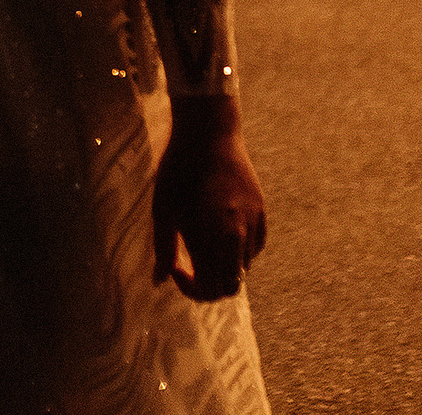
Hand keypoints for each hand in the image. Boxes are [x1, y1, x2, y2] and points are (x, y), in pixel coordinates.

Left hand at [153, 97, 267, 301]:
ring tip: (199, 243)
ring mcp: (255, 223)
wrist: (209, 133)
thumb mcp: (163, 210)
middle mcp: (240, 235)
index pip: (212, 288)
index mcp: (213, 237)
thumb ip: (163, 250)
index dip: (192, 289)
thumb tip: (158, 282)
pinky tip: (217, 233)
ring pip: (244, 267)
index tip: (175, 269)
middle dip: (209, 285)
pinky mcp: (262, 212)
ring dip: (222, 267)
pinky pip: (254, 248)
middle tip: (187, 267)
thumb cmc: (178, 170)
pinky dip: (236, 252)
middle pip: (231, 285)